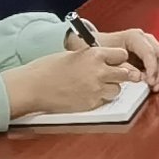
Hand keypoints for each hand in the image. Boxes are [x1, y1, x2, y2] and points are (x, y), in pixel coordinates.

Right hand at [5, 39, 137, 118]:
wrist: (33, 86)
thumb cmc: (47, 68)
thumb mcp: (73, 54)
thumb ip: (92, 57)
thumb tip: (105, 61)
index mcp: (94, 54)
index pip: (122, 55)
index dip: (118, 59)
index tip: (114, 62)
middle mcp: (99, 71)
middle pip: (125, 73)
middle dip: (119, 74)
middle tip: (107, 76)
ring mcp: (97, 89)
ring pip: (117, 89)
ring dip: (110, 88)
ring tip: (94, 87)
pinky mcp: (92, 103)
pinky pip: (104, 101)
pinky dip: (99, 99)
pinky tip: (86, 95)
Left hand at [106, 27, 158, 86]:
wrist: (101, 47)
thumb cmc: (104, 51)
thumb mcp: (109, 59)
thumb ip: (124, 68)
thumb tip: (140, 77)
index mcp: (135, 37)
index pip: (150, 53)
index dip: (153, 69)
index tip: (150, 82)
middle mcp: (147, 39)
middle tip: (154, 86)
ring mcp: (153, 45)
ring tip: (158, 86)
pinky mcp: (156, 53)